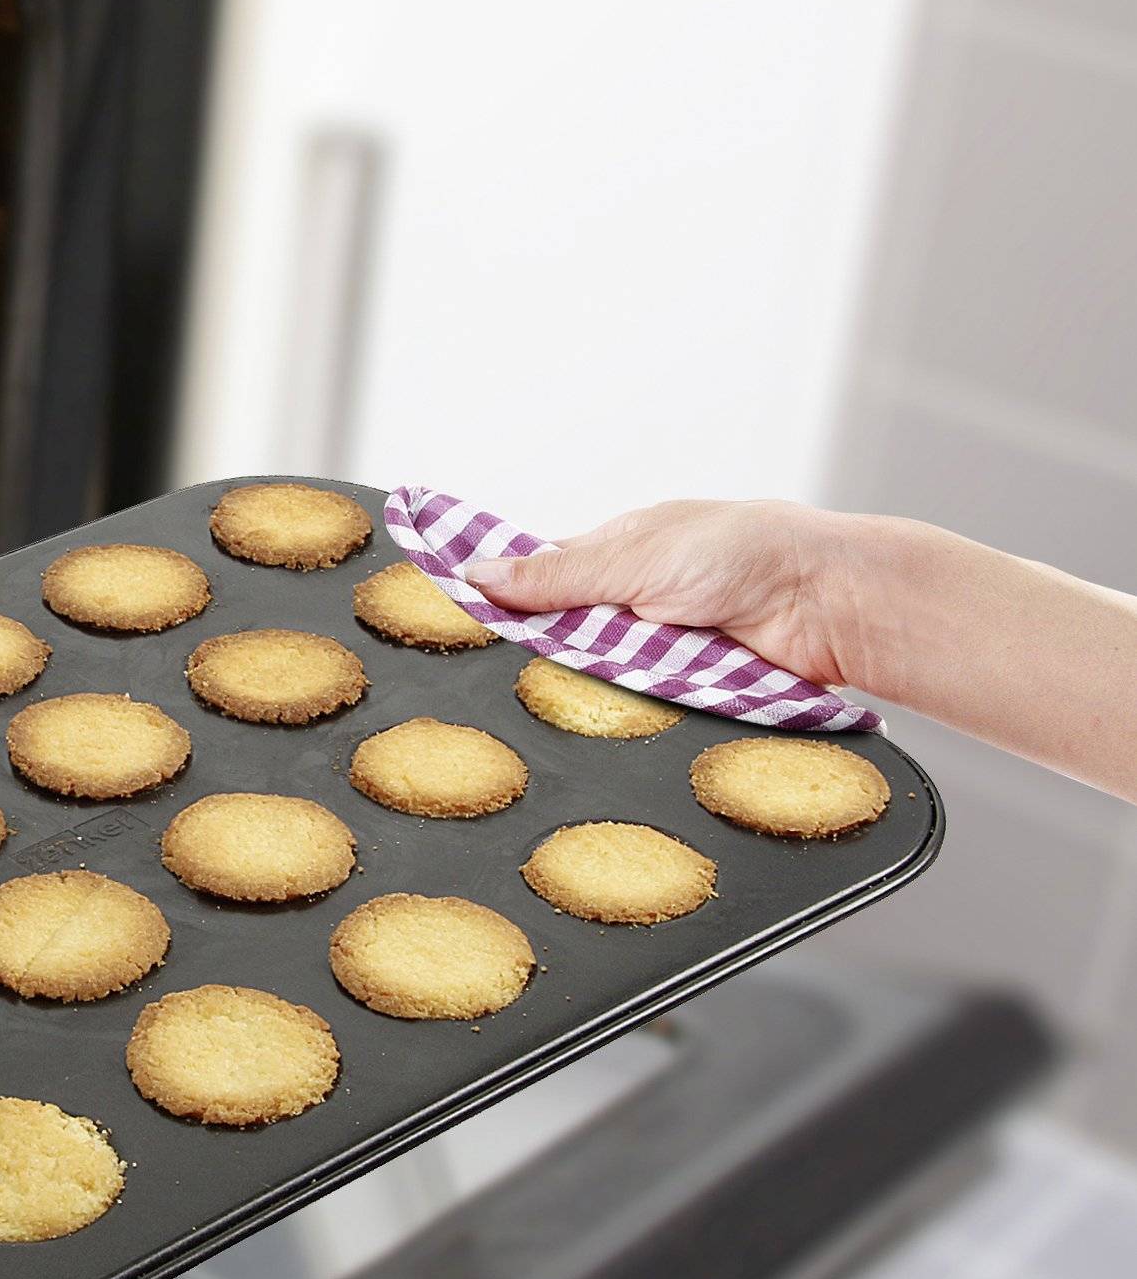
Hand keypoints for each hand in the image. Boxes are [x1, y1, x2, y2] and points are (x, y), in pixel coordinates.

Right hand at [461, 498, 865, 686]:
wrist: (828, 605)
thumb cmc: (747, 553)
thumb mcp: (634, 558)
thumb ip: (555, 576)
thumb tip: (476, 572)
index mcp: (617, 551)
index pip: (538, 576)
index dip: (498, 599)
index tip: (450, 623)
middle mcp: (633, 599)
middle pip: (558, 637)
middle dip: (533, 657)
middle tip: (485, 681)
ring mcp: (657, 649)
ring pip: (590, 680)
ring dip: (574, 691)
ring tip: (530, 710)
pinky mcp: (681, 692)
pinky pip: (631, 710)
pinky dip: (616, 715)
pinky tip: (589, 727)